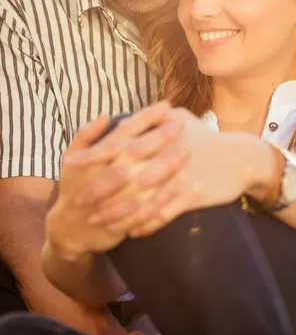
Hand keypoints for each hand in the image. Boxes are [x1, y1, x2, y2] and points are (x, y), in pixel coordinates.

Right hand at [48, 103, 185, 258]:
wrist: (69, 229)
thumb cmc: (74, 186)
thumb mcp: (70, 158)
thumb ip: (85, 135)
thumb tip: (105, 115)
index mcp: (95, 158)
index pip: (123, 132)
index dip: (145, 118)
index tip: (165, 106)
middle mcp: (104, 176)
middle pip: (135, 153)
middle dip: (159, 138)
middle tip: (181, 125)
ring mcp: (113, 200)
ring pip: (143, 182)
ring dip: (166, 167)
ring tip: (187, 153)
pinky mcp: (122, 221)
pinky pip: (148, 210)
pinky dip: (167, 200)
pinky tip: (185, 189)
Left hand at [78, 108, 267, 236]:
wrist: (242, 158)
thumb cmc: (209, 139)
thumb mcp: (184, 119)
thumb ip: (156, 118)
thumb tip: (131, 116)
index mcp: (161, 134)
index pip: (120, 143)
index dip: (94, 154)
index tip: (70, 163)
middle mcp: (166, 154)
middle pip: (126, 173)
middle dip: (100, 188)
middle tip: (78, 201)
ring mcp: (179, 176)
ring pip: (142, 197)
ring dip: (119, 212)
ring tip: (100, 223)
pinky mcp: (193, 195)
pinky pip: (165, 213)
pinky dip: (148, 223)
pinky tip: (133, 232)